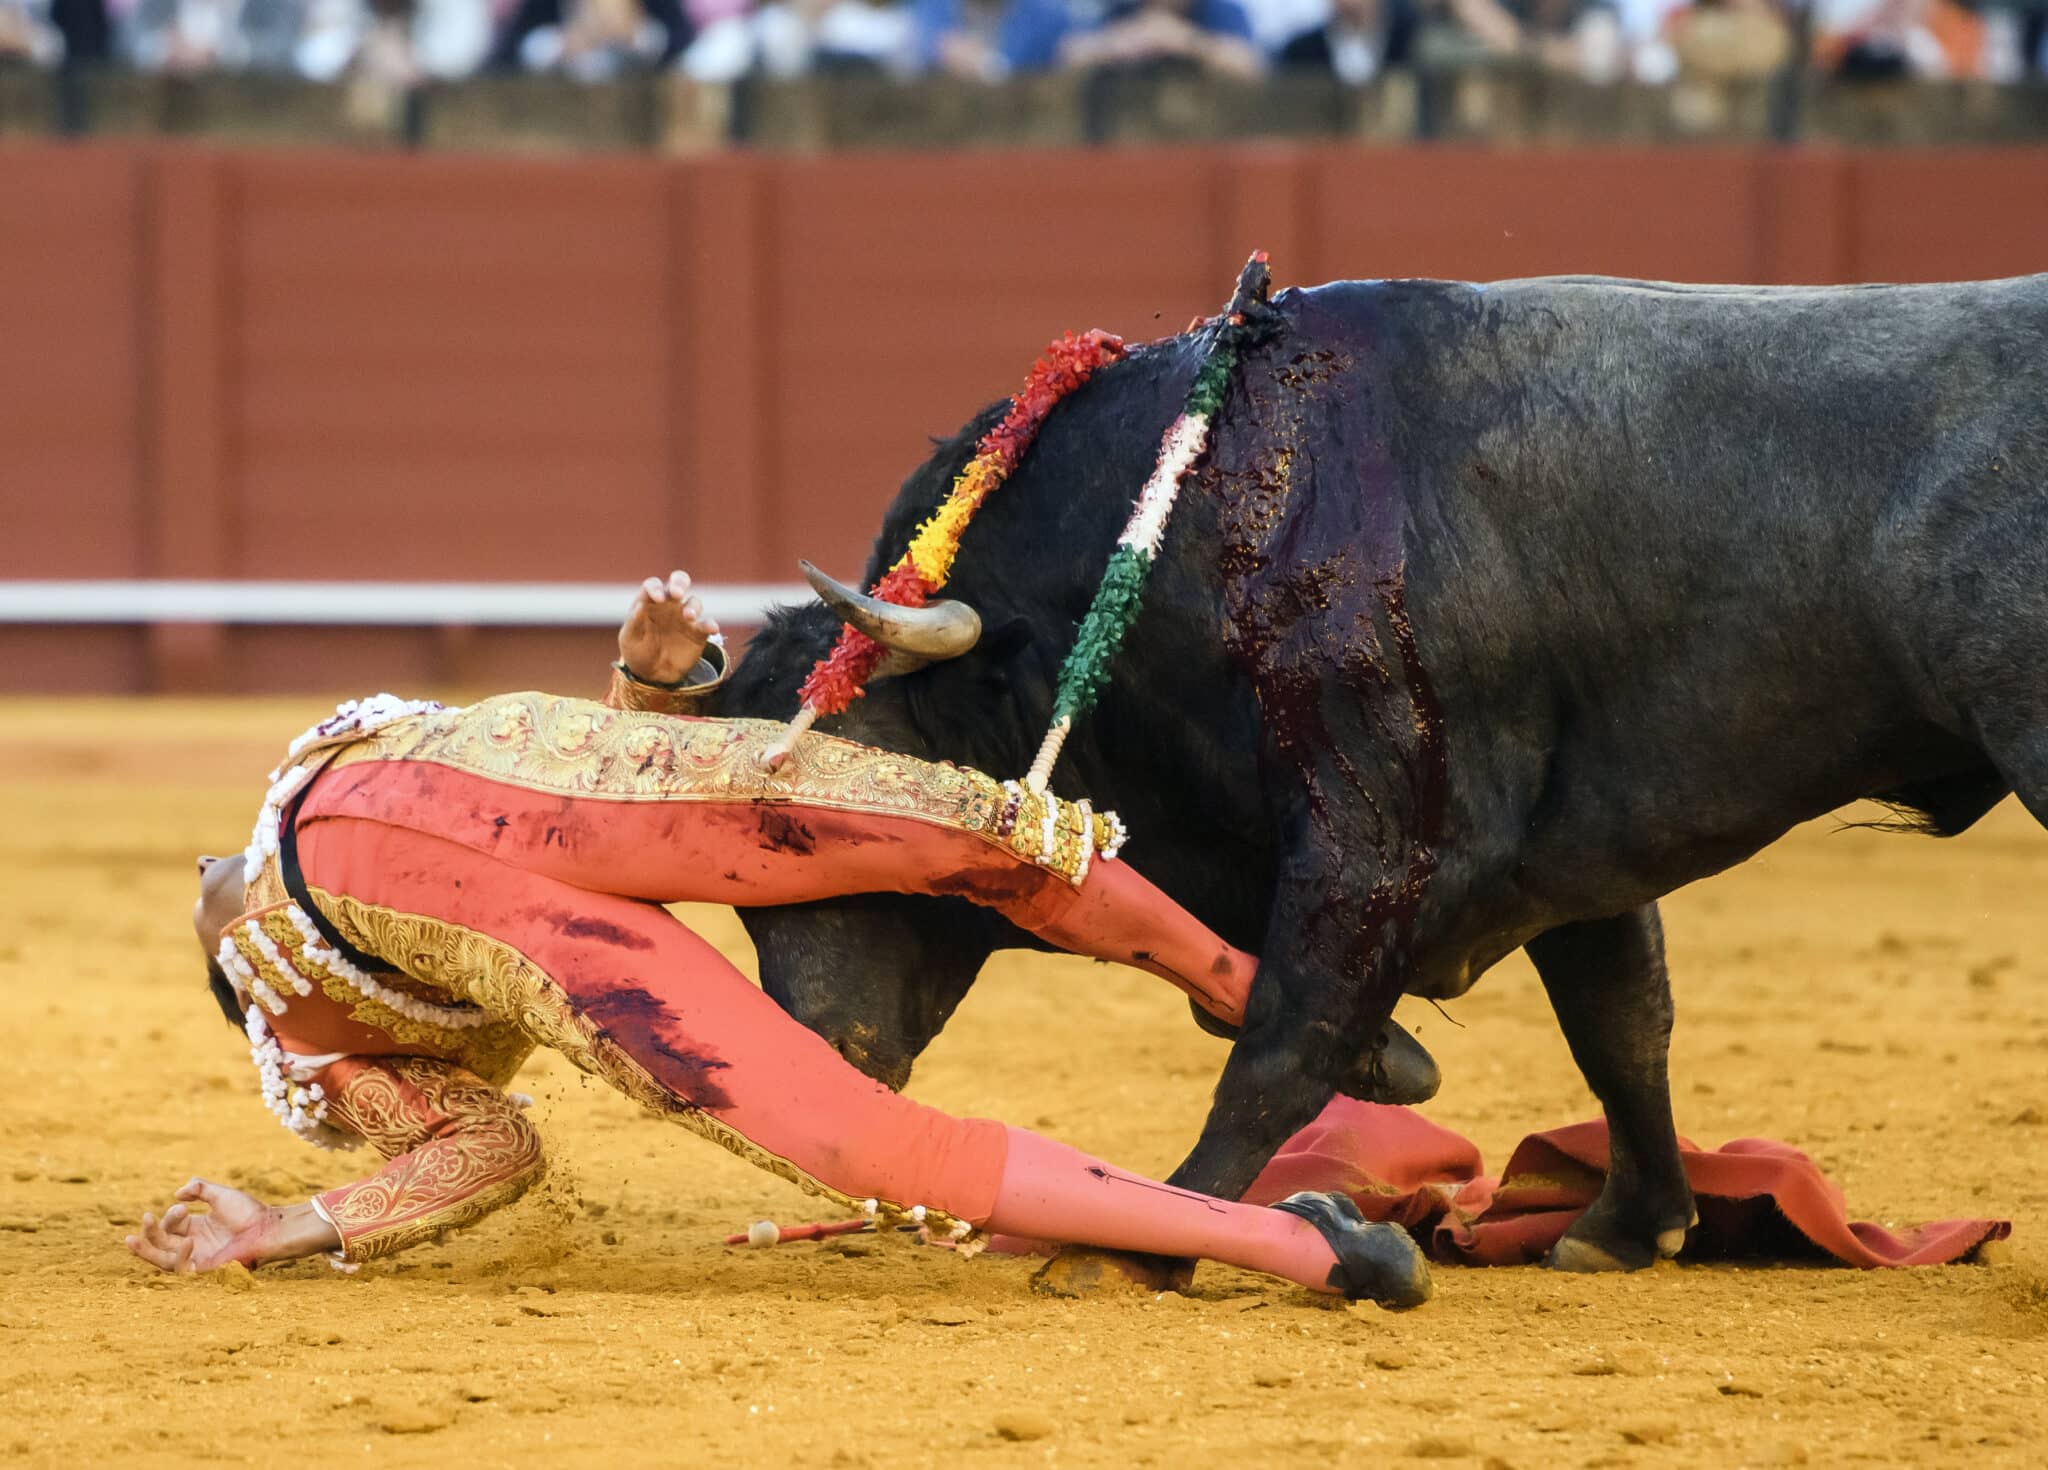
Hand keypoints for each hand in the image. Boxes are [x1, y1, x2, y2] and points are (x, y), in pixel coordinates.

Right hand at [123, 1179, 336, 1273]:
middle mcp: (194, 1245)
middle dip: (148, 1233)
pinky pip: (183, 1268)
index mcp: (196, 1229)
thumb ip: (199, 1189)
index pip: (171, 1226)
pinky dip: (180, 1256)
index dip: (170, 1216)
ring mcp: (198, 1258)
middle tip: (144, 1218)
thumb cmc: (249, 1212)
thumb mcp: (220, 1195)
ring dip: (147, 1250)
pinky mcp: (205, 1270)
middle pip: (160, 1244)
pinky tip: (187, 1241)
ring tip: (133, 1238)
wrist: (269, 1228)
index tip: (183, 1205)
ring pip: (163, 1260)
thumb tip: (177, 1194)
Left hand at [618, 570, 719, 685]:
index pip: (653, 585)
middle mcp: (669, 605)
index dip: (656, 588)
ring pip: (694, 602)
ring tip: (689, 617)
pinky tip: (711, 628)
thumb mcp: (629, 639)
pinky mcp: (698, 632)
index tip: (658, 599)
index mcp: (650, 602)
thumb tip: (640, 606)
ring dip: (693, 606)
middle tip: (677, 593)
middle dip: (680, 583)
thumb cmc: (638, 652)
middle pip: (679, 582)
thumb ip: (634, 622)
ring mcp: (685, 617)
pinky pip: (707, 624)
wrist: (653, 675)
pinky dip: (710, 624)